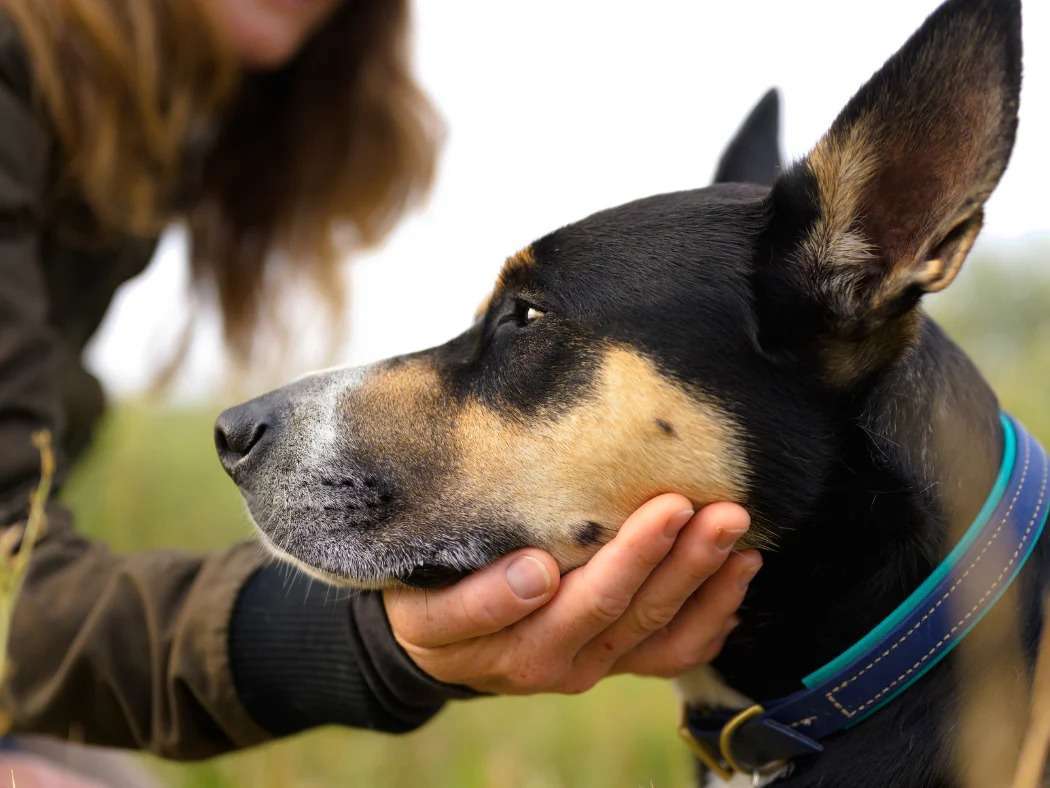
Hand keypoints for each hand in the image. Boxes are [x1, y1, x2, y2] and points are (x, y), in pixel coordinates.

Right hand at [383, 494, 761, 693]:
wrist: (438, 642)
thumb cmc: (425, 595)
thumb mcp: (420, 597)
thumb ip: (475, 593)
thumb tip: (539, 567)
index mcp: (504, 642)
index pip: (570, 602)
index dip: (620, 561)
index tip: (660, 513)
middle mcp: (551, 662)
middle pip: (622, 611)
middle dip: (671, 558)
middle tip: (708, 507)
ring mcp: (590, 666)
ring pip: (656, 630)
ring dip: (701, 581)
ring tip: (735, 532)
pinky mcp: (614, 662)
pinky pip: (672, 654)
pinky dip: (712, 617)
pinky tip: (739, 575)